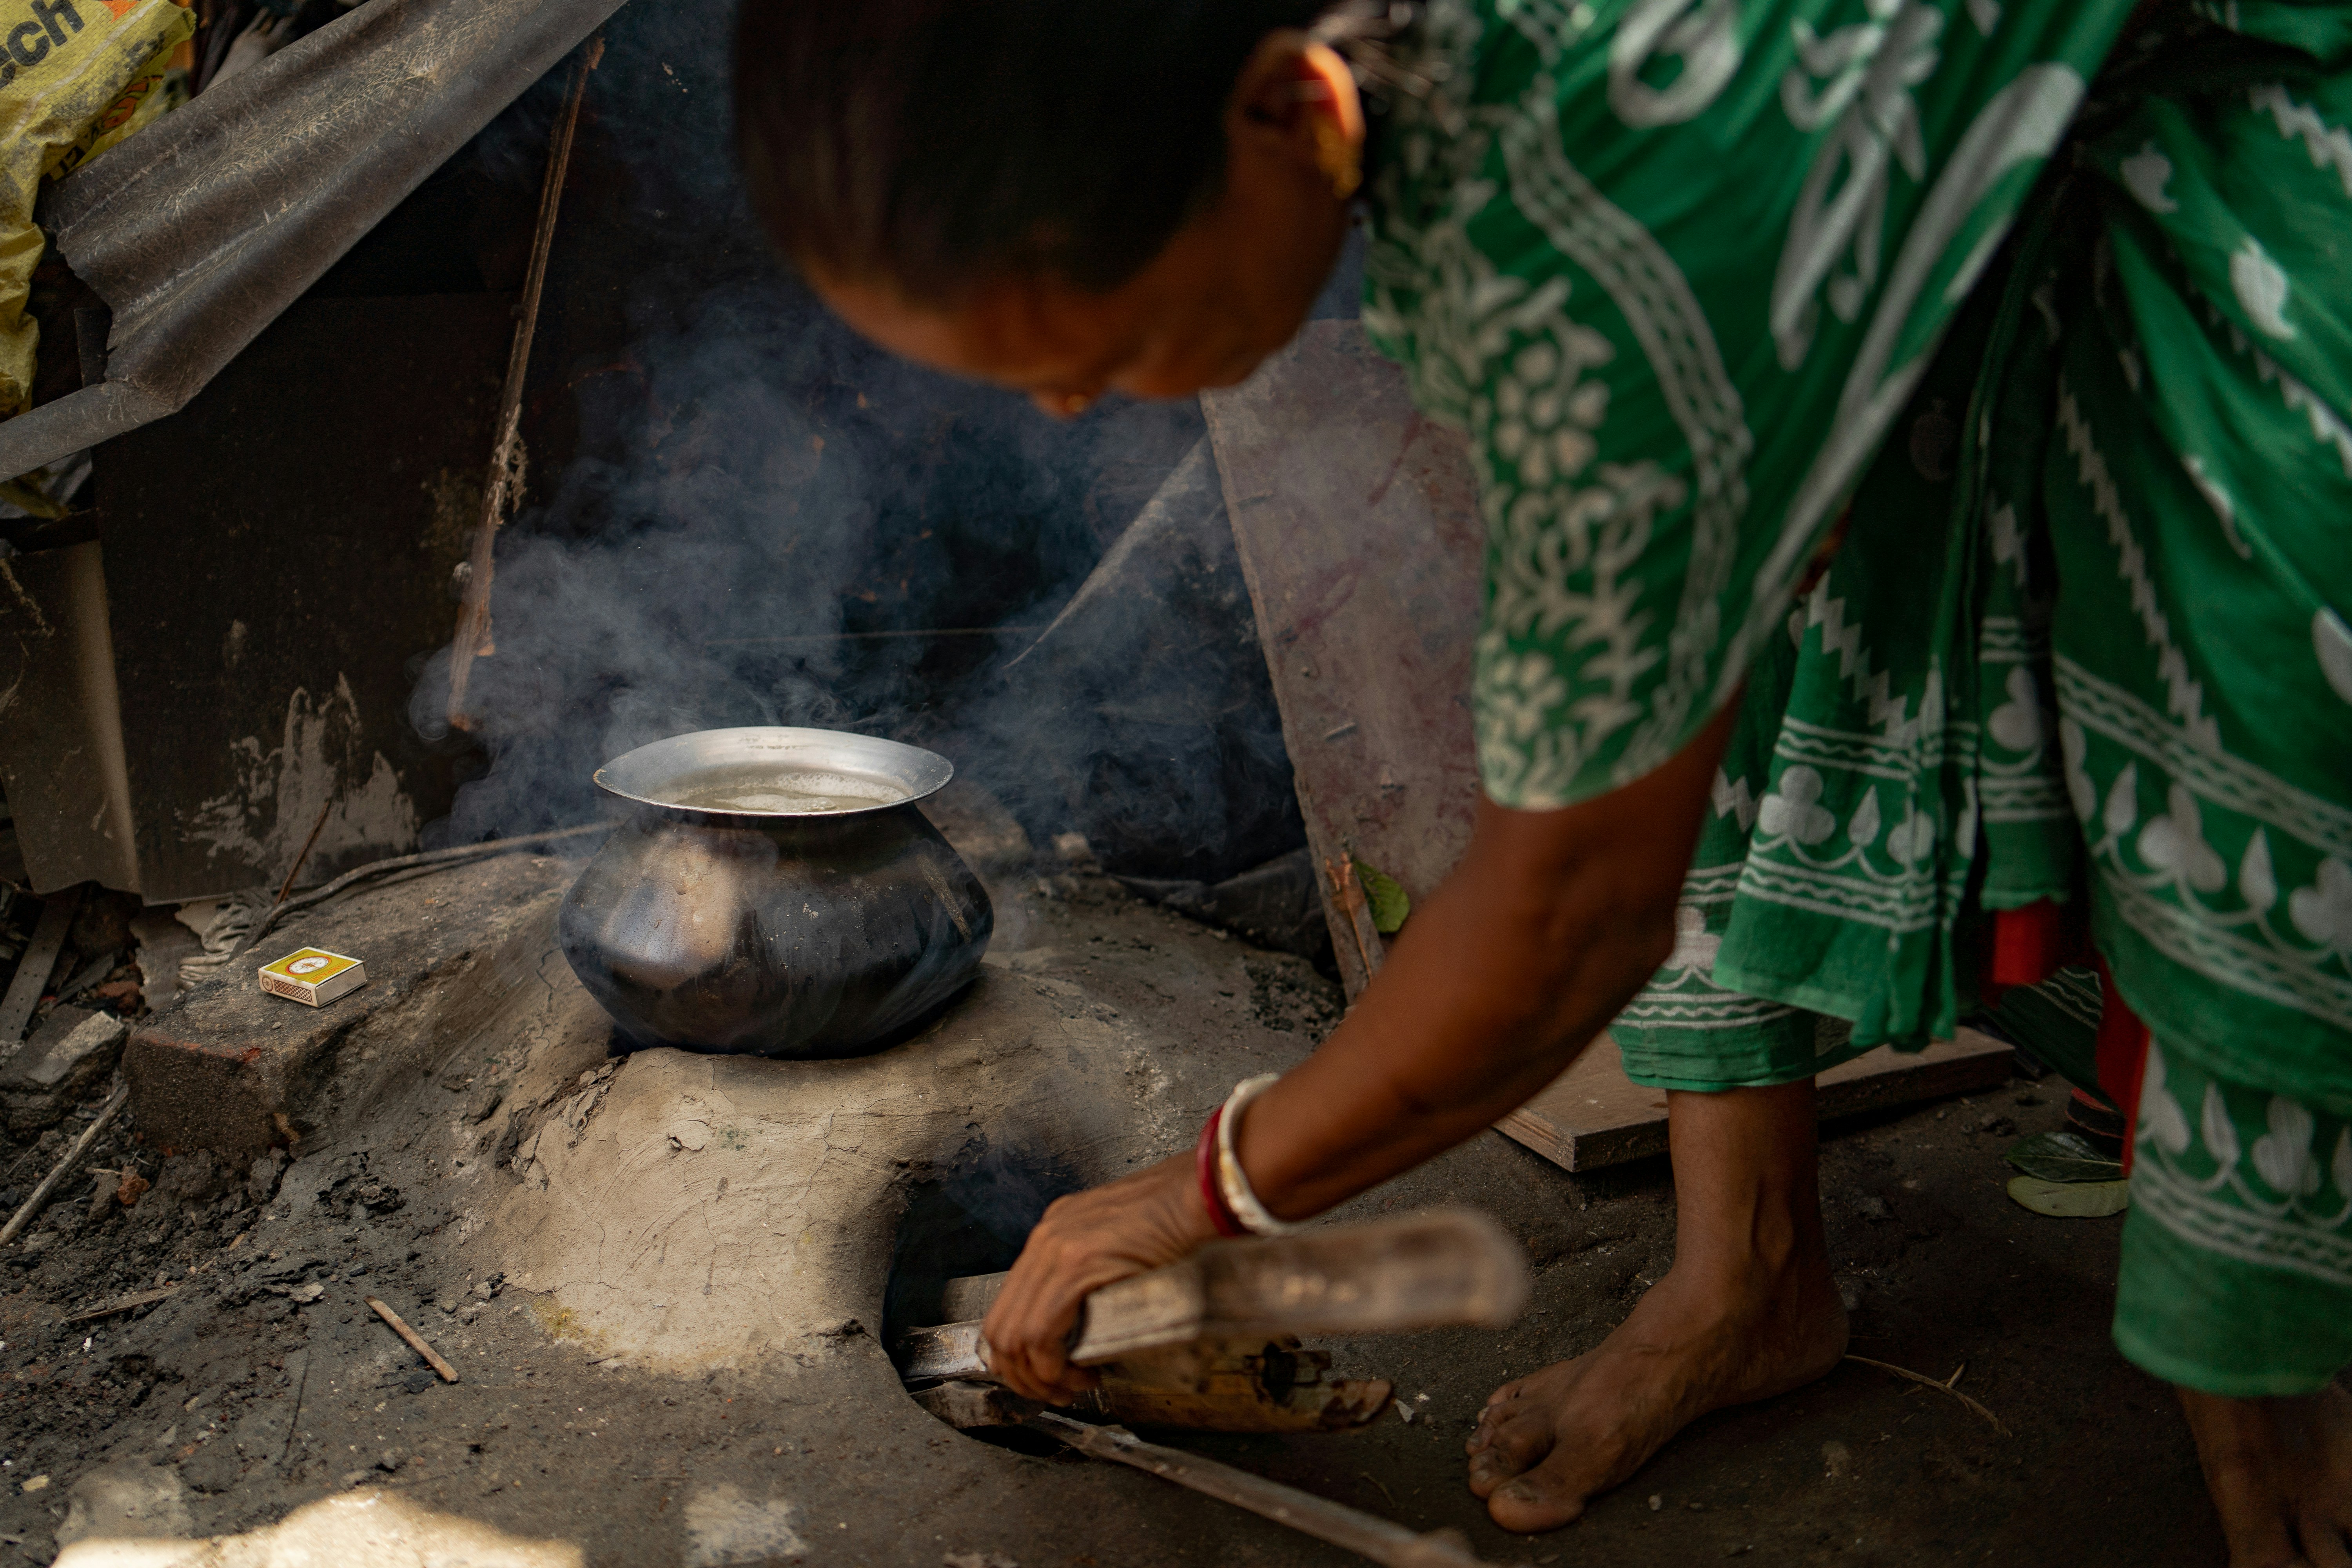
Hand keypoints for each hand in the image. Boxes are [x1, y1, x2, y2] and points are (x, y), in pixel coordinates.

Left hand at [980, 1153, 1215, 1401]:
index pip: (1008, 1308)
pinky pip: (1042, 1331)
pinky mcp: (1075, 1265)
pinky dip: (1053, 1366)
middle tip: (1055, 1393)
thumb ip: (1095, 1273)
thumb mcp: (1118, 1244)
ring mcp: (1055, 1250)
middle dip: (1022, 1376)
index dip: (1018, 1356)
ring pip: (1015, 1336)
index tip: (1045, 1377)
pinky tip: (1080, 1373)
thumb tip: (1090, 1319)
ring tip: (1071, 1388)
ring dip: (1039, 1377)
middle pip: (1001, 1328)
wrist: (1196, 1192)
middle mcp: (1043, 1240)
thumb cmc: (1173, 1218)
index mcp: (1051, 1235)